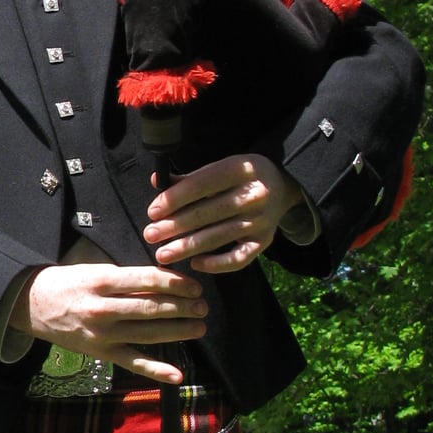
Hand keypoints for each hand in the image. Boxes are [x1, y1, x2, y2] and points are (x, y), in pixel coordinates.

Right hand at [7, 262, 208, 383]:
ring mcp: (101, 334)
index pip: (147, 281)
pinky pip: (132, 363)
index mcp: (101, 282)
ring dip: (178, 332)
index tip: (194, 285)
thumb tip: (165, 280)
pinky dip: (156, 371)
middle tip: (203, 306)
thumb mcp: (94, 270)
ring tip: (199, 327)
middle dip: (182, 307)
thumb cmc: (67, 282)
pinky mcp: (100, 353)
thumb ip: (126, 277)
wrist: (30, 305)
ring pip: (148, 334)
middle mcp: (102, 309)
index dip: (175, 283)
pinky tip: (178, 375)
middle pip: (151, 308)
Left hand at [143, 154, 305, 273]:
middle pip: (207, 213)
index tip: (152, 212)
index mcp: (240, 169)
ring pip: (218, 237)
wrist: (281, 184)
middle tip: (150, 235)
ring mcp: (261, 220)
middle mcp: (253, 194)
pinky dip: (217, 264)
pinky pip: (239, 258)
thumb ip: (189, 178)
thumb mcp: (219, 168)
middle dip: (175, 226)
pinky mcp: (264, 241)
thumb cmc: (239, 177)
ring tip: (163, 254)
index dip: (174, 199)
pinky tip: (196, 264)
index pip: (201, 185)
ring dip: (187, 248)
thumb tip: (156, 181)